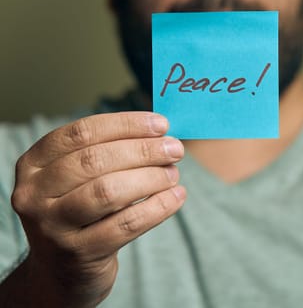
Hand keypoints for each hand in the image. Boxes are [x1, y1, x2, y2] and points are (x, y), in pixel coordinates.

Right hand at [8, 112, 184, 306]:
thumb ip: (109, 152)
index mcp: (33, 164)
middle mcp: (33, 194)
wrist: (63, 270)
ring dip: (151, 177)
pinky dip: (158, 207)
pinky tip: (177, 196)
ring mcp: (52, 227)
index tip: (161, 124)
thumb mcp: (80, 179)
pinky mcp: (78, 254)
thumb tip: (159, 130)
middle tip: (175, 149)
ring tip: (173, 173)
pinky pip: (127, 224)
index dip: (125, 125)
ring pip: (109, 191)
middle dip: (143, 151)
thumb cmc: (80, 211)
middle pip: (95, 160)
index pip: (81, 133)